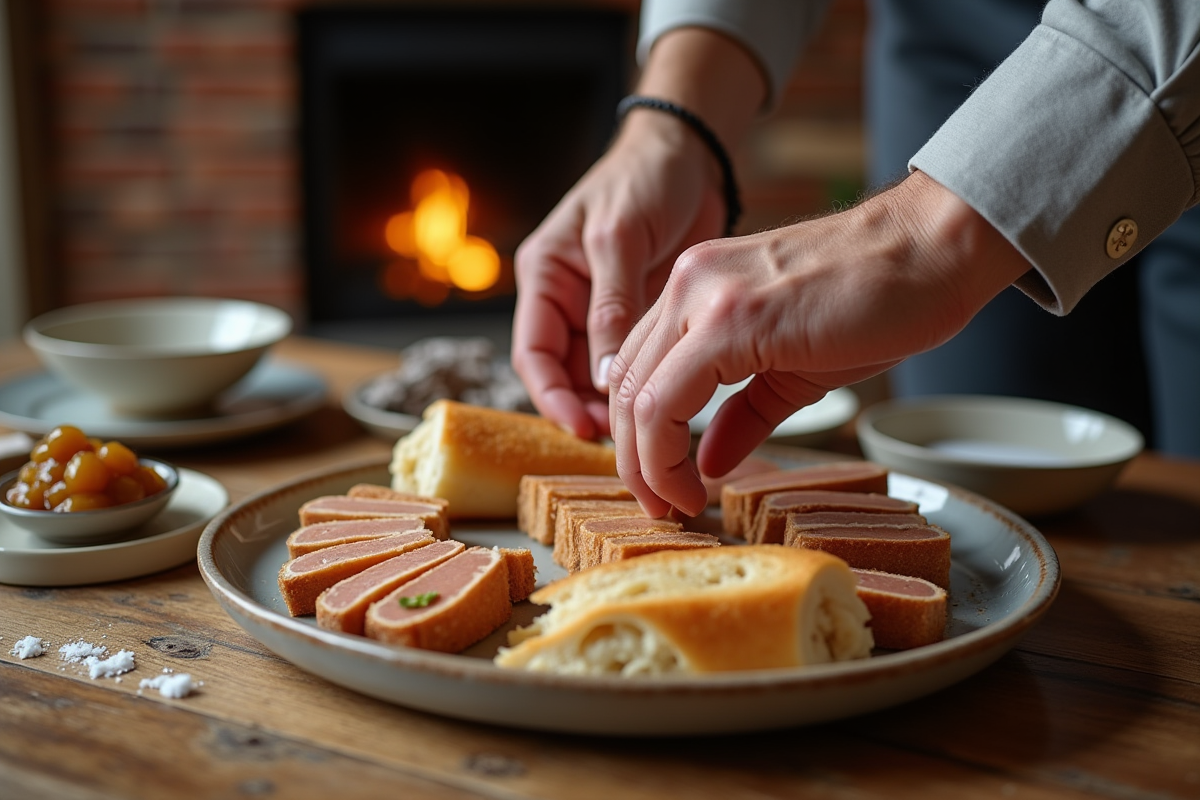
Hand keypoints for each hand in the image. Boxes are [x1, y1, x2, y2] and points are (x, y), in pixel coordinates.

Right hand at [510, 27, 765, 439]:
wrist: (691, 153)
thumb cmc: (644, 178)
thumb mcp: (619, 238)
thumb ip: (610, 306)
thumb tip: (603, 378)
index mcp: (545, 275)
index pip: (533, 351)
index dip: (551, 394)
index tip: (582, 426)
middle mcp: (567, 298)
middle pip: (562, 372)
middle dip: (585, 408)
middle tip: (621, 442)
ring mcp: (601, 309)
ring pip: (596, 374)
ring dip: (614, 403)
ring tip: (643, 432)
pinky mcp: (637, 314)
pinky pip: (630, 362)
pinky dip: (640, 386)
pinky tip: (662, 406)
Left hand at [608, 171, 1032, 516]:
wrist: (933, 249)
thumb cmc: (878, 299)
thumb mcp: (792, 367)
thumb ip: (743, 413)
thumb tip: (709, 461)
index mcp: (696, 290)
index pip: (637, 371)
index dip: (639, 439)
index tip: (665, 486)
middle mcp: (685, 285)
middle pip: (623, 388)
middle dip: (634, 462)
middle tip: (662, 509)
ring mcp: (702, 296)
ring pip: (634, 398)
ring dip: (645, 467)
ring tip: (675, 506)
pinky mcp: (730, 318)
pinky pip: (666, 400)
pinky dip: (664, 455)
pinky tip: (692, 485)